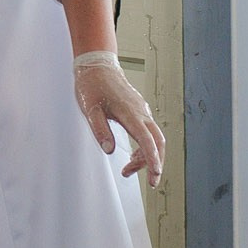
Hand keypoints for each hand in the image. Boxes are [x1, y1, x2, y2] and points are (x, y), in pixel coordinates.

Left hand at [72, 51, 164, 187]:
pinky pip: (148, 131)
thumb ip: (100, 130)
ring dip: (147, 156)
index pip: (146, 140)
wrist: (97, 65)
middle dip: (156, 163)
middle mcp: (140, 112)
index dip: (152, 159)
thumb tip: (109, 150)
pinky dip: (145, 146)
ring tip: (128, 169)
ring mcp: (141, 110)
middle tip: (150, 182)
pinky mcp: (139, 110)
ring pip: (154, 138)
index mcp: (129, 112)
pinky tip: (133, 154)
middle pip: (158, 141)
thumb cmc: (92, 85)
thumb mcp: (90, 109)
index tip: (155, 175)